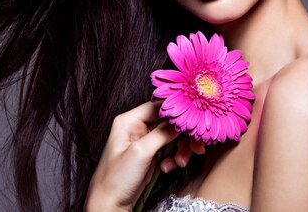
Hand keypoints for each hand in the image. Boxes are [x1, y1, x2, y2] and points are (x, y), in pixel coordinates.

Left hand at [85, 100, 205, 210]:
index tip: (193, 120)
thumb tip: (180, 120)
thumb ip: (162, 133)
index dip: (177, 111)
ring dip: (180, 149)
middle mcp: (136, 127)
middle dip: (182, 135)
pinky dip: (174, 158)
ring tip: (179, 163)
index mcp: (128, 120)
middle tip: (196, 147)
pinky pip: (170, 149)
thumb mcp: (141, 152)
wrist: (110, 205)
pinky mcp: (150, 155)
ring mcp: (144, 141)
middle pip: (168, 121)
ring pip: (172, 136)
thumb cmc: (116, 179)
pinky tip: (169, 168)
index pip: (157, 106)